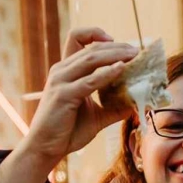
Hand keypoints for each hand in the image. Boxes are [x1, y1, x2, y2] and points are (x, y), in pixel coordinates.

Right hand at [20, 27, 137, 168]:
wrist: (45, 148)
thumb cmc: (67, 131)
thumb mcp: (96, 116)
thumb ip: (114, 108)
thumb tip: (137, 104)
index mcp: (65, 70)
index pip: (76, 38)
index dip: (95, 33)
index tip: (115, 41)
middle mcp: (61, 70)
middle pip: (91, 47)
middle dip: (117, 46)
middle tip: (137, 51)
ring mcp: (61, 81)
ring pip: (91, 57)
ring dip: (116, 54)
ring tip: (134, 56)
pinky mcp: (64, 95)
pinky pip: (90, 80)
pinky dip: (108, 73)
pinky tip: (122, 70)